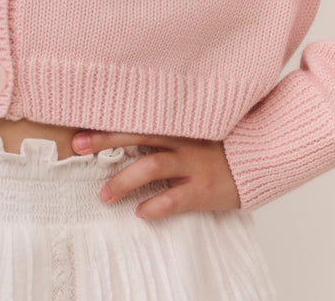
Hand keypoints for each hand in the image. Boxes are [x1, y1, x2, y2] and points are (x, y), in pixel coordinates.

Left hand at [71, 131, 240, 220]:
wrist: (257, 160)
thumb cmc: (219, 148)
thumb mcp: (193, 132)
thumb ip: (167, 130)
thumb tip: (129, 134)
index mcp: (177, 126)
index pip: (137, 121)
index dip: (108, 124)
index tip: (80, 127)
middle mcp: (181, 141)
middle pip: (137, 136)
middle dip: (105, 141)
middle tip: (77, 147)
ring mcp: (192, 165)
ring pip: (151, 167)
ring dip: (125, 181)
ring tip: (105, 195)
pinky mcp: (202, 190)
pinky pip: (175, 199)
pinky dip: (156, 206)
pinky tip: (141, 212)